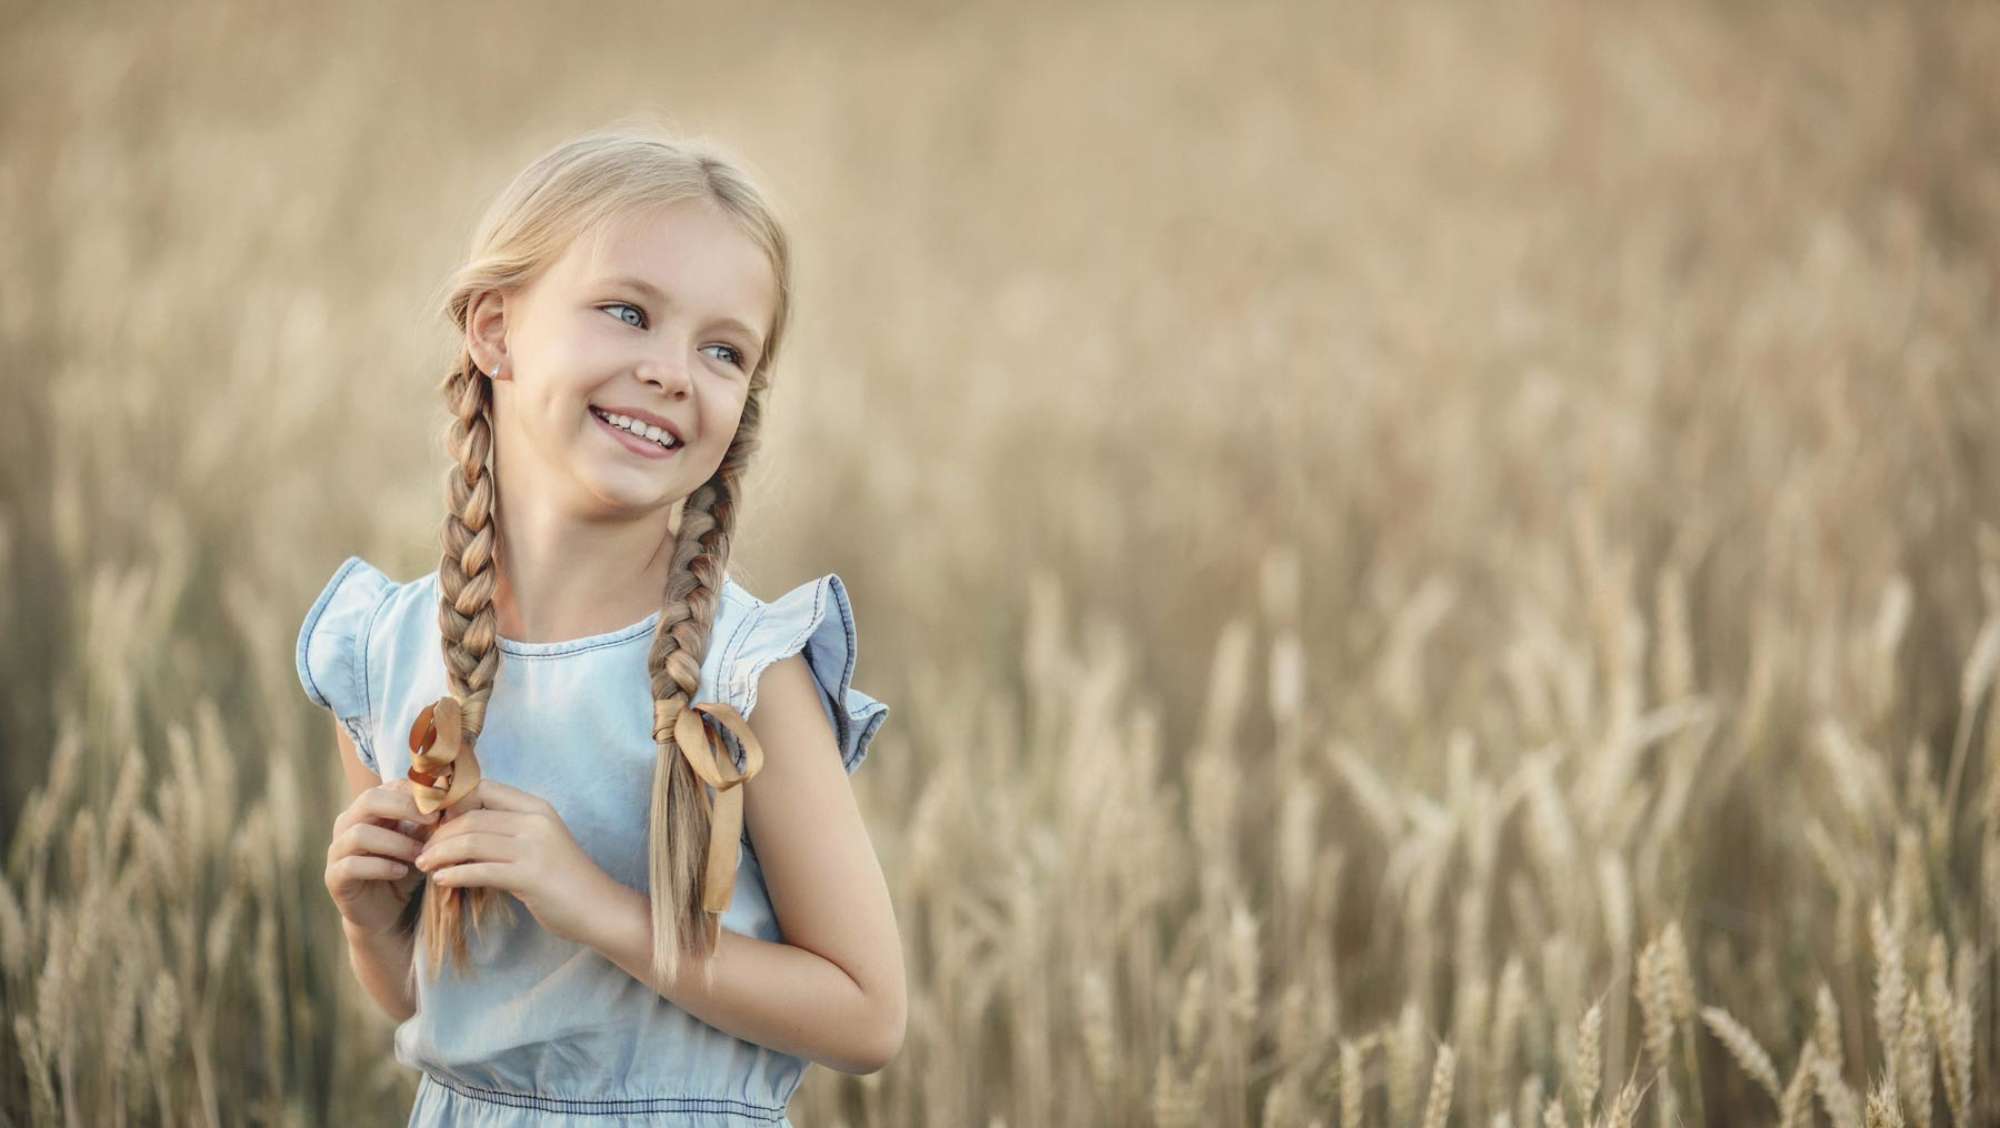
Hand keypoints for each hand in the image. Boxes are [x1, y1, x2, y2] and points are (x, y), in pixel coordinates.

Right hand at [326, 779, 439, 934]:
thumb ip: (430, 824)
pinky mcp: (334, 877)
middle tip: (433, 819)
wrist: (387, 911)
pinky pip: (352, 865)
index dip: (417, 793)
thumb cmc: (406, 868)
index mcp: (368, 809)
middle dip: (404, 807)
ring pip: (360, 834)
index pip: (389, 786)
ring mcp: (337, 849)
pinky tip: (402, 872)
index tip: (444, 803)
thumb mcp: (421, 843)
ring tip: (420, 854)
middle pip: (369, 800)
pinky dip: (381, 867)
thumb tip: (453, 802)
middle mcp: (348, 823)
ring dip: (396, 843)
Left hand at [412, 777, 619, 945]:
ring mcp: (534, 847)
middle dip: (439, 834)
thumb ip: (507, 831)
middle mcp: (535, 820)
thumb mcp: (539, 842)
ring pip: (471, 841)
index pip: (482, 789)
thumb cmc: (565, 878)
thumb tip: (460, 832)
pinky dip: (454, 874)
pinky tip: (442, 881)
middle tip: (422, 850)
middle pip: (471, 817)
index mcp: (536, 807)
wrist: (599, 908)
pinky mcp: (530, 876)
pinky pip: (480, 871)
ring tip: (424, 865)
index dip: (450, 801)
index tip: (431, 821)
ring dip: (440, 854)